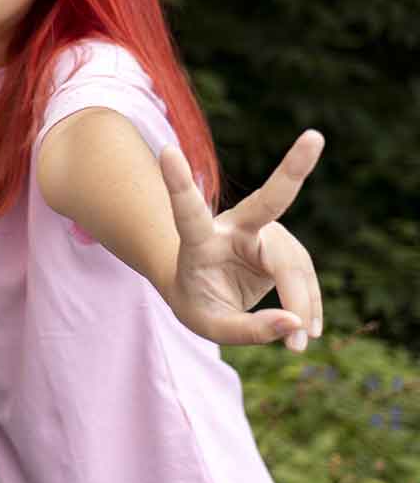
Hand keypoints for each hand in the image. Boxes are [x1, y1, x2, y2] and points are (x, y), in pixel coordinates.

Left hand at [161, 130, 324, 350]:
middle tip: (314, 137)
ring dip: (302, 303)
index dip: (178, 185)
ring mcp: (262, 232)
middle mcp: (233, 227)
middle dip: (293, 168)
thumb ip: (247, 330)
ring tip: (298, 345)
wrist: (203, 289)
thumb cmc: (196, 300)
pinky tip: (307, 331)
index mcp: (198, 241)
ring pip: (294, 263)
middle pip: (268, 203)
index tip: (168, 151)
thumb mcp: (208, 325)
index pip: (188, 213)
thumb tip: (295, 325)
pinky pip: (304, 276)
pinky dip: (308, 306)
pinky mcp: (283, 245)